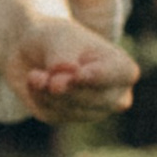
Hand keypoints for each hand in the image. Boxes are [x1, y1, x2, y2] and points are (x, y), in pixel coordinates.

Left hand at [2, 16, 138, 124]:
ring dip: (46, 92)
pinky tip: (35, 83)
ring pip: (71, 109)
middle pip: (93, 98)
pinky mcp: (67, 118)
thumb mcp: (58, 38)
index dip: (98, 77)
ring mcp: (93, 110)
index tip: (78, 74)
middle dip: (63, 86)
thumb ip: (61, 59)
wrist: (34, 50)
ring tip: (35, 74)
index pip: (120, 76)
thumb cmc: (57, 39)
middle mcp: (114, 95)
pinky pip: (52, 114)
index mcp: (122, 68)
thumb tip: (60, 85)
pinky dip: (38, 98)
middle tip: (40, 76)